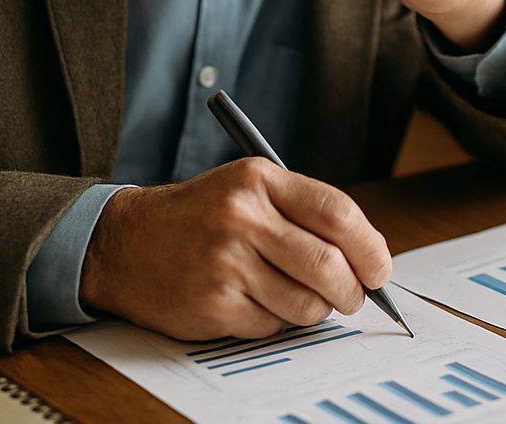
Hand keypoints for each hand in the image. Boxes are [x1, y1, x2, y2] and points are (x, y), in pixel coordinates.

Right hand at [79, 158, 391, 340]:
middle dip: (352, 291)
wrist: (125, 243)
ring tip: (297, 298)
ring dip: (314, 311)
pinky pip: (273, 325)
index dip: (371, 247)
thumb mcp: (247, 189)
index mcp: (259, 180)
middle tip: (352, 297)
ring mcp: (226, 262)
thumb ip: (303, 213)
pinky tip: (255, 302)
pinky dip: (276, 321)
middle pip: (328, 265)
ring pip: (306, 303)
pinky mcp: (214, 303)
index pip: (338, 213)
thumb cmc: (199, 217)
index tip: (380, 269)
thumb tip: (367, 257)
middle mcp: (242, 217)